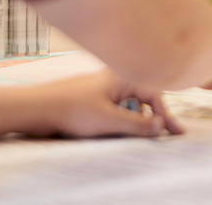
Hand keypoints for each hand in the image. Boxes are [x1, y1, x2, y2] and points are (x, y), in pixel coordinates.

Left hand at [32, 69, 183, 137]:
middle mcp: (116, 79)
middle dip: (153, 116)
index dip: (165, 115)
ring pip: (130, 104)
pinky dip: (122, 118)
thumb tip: (161, 125)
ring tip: (134, 133)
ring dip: (135, 119)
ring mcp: (105, 88)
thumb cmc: (72, 110)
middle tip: (167, 134)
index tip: (174, 133)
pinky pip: (117, 107)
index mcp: (122, 77)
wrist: (37, 108)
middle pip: (144, 99)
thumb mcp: (109, 121)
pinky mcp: (95, 97)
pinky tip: (116, 128)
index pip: (154, 95)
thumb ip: (137, 124)